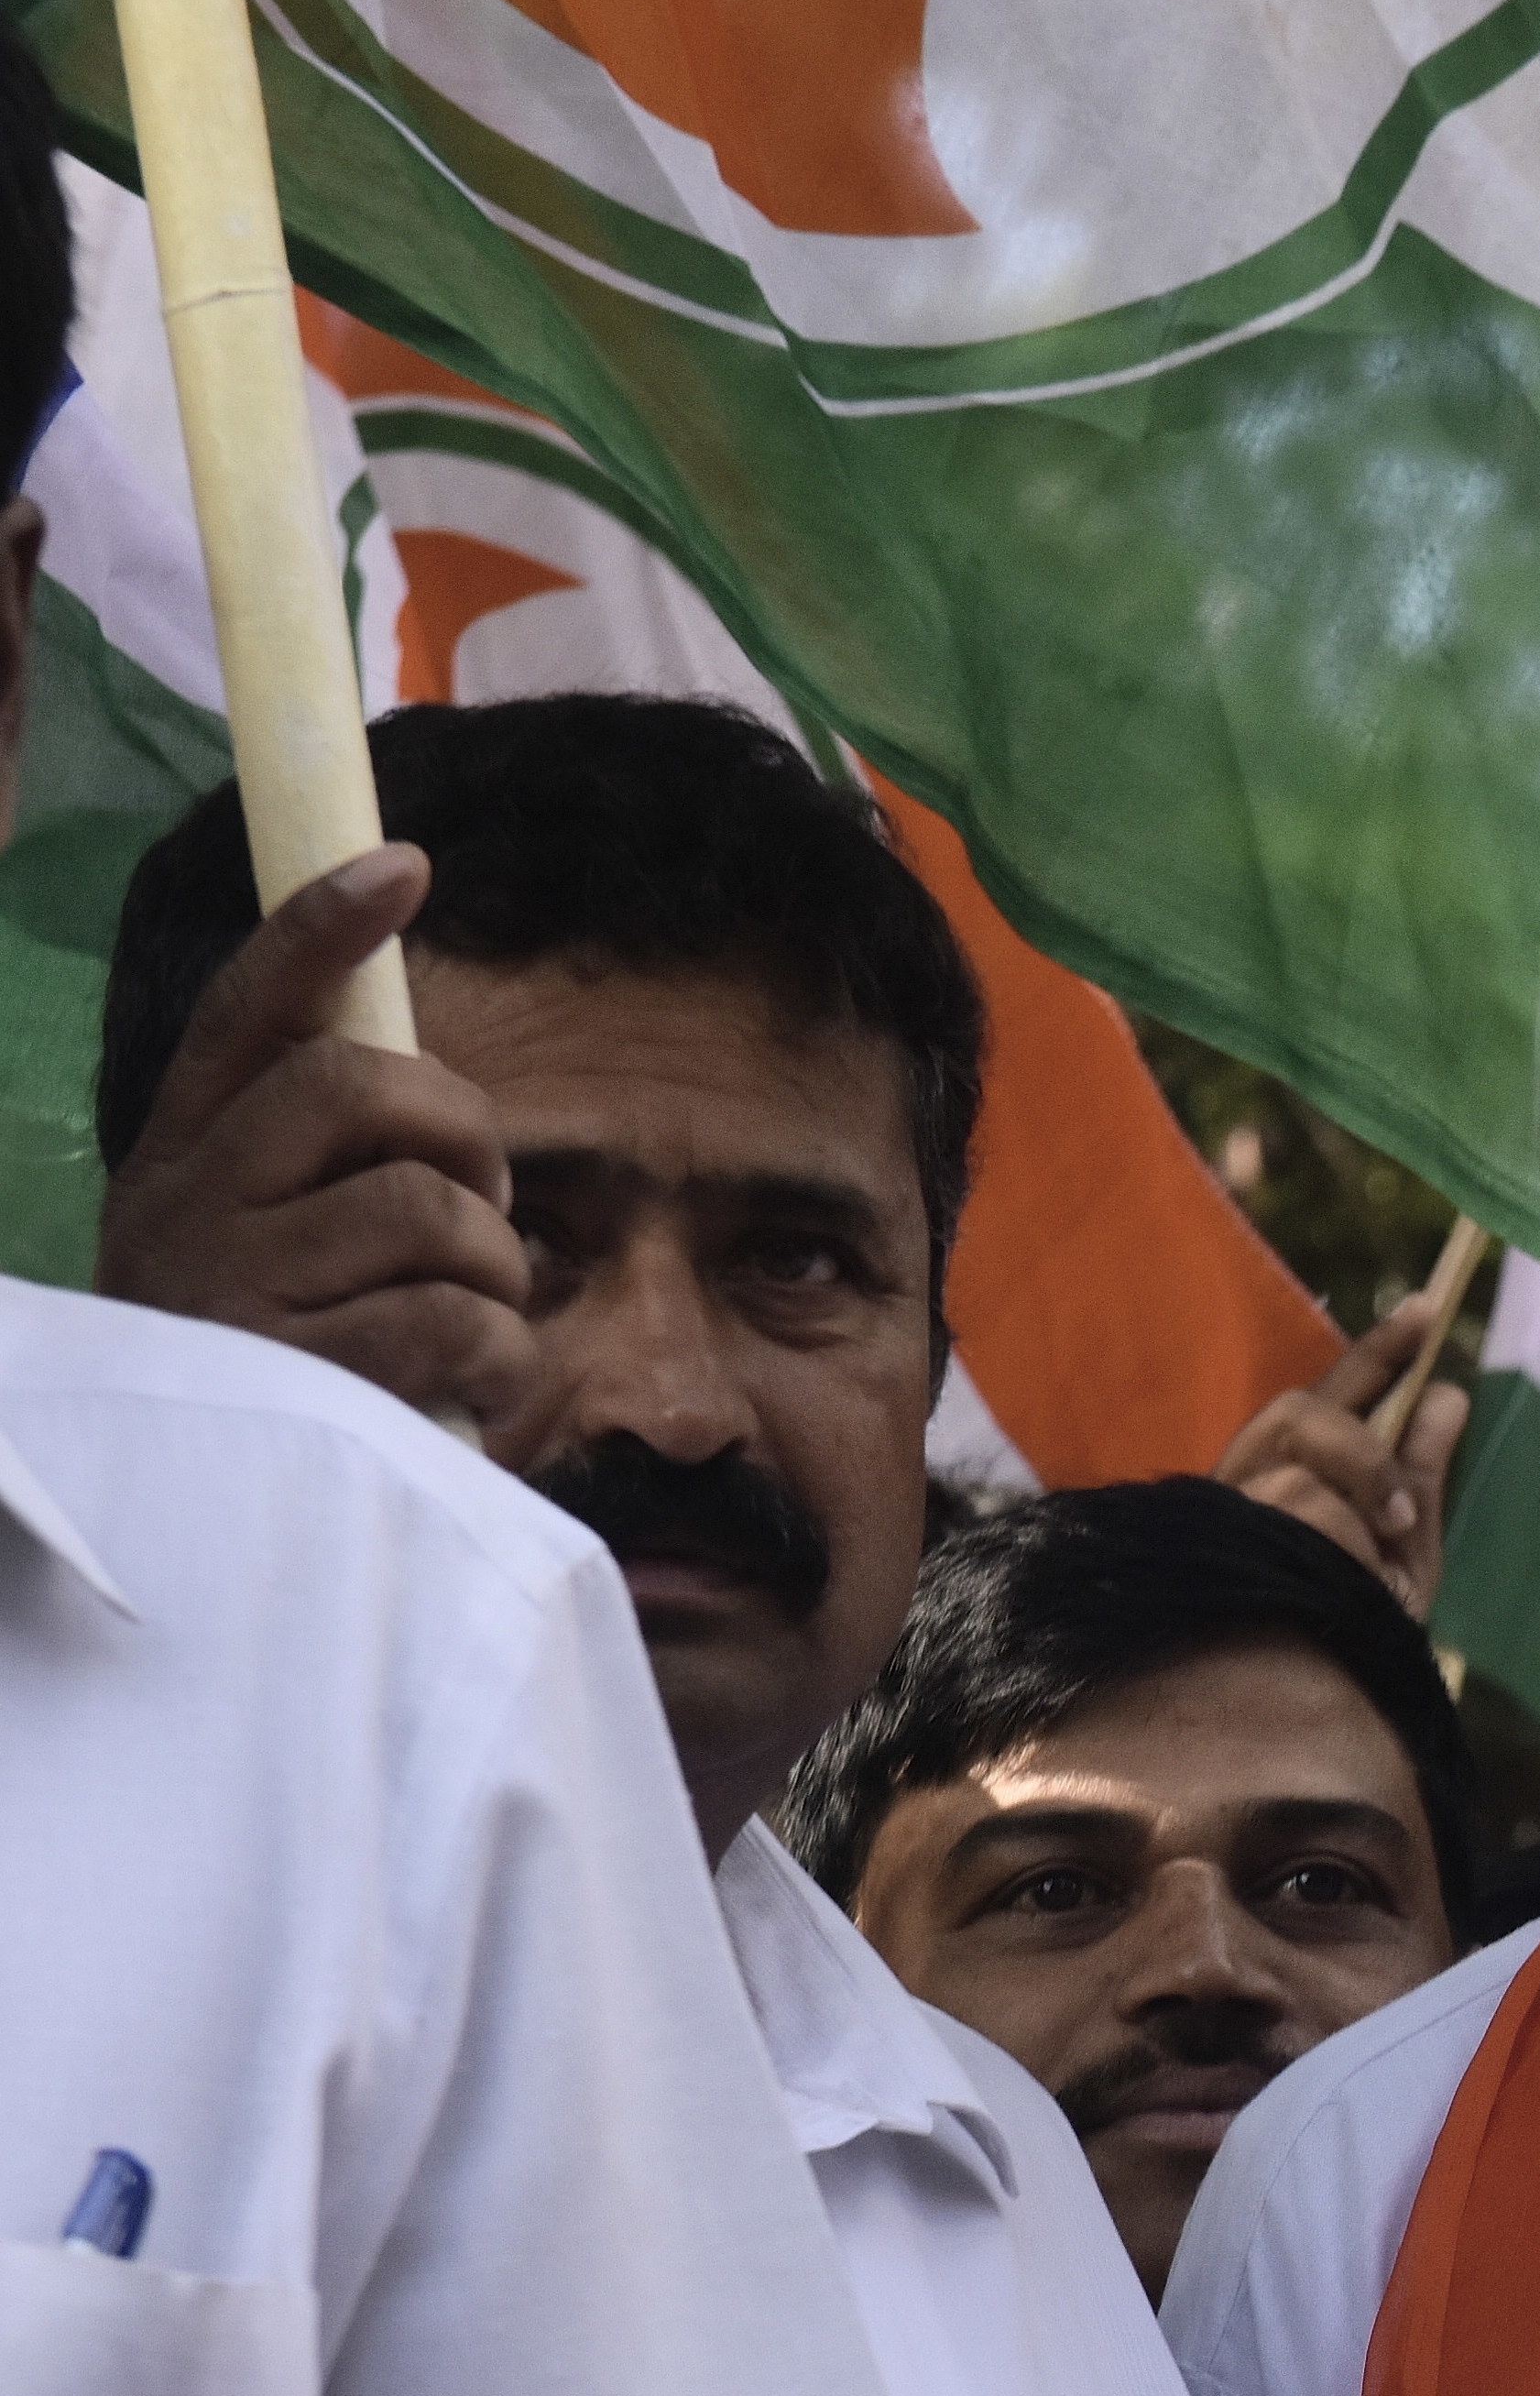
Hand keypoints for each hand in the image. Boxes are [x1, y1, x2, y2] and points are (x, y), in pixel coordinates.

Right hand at [90, 840, 533, 1439]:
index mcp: (186, 1158)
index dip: (321, 931)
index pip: (248, 1013)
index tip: (403, 865)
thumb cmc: (271, 1378)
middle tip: (482, 1204)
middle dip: (464, 1136)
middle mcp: (190, 1205)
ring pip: (425, 1210)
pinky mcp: (292, 1381)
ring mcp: (232, 1290)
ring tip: (474, 1323)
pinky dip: (498, 1357)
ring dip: (491, 1268)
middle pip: (359, 1087)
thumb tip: (433, 1101)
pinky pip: (449, 1321)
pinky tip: (478, 1392)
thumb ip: (326, 1172)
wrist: (198, 1530)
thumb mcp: (266, 1254)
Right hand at [1217, 1284, 1466, 1611]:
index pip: (1328, 1394)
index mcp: (1286, 1471)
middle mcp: (1245, 1483)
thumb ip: (1419, 1477)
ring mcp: (1224, 1519)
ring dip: (1350, 1527)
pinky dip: (1336, 1552)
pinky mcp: (1212, 1555)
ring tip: (1364, 1576)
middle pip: (1299, 1415)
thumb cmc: (1349, 1633)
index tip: (1426, 1311)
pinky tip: (1344, 1580)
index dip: (1375, 1351)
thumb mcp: (1403, 1553)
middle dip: (1362, 1452)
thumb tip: (1449, 1393)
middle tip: (1400, 1512)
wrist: (1297, 1719)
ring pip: (1300, 1480)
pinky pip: (1289, 1525)